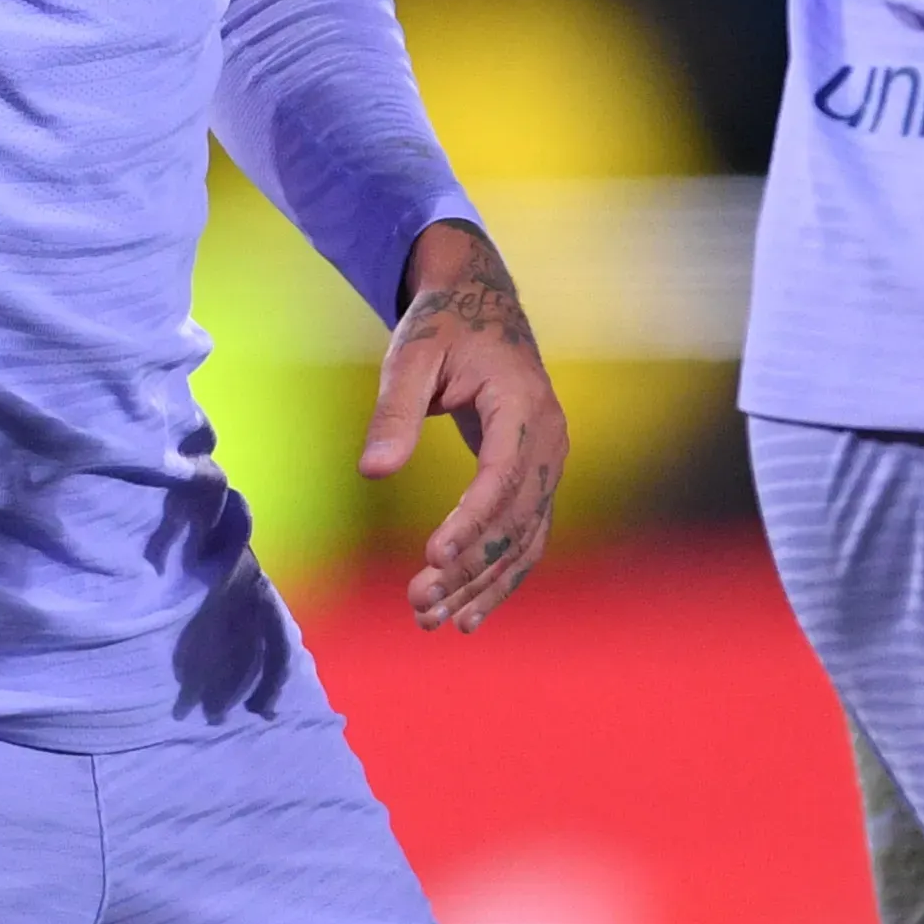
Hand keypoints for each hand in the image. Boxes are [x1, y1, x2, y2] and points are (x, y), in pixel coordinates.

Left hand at [362, 220, 565, 633]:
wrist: (482, 304)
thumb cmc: (443, 326)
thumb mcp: (412, 355)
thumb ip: (395, 412)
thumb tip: (374, 472)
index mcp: (524, 406)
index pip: (502, 477)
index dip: (471, 522)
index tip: (433, 558)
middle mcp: (549, 441)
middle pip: (516, 520)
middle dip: (470, 568)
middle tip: (419, 604)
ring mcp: (549, 463)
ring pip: (525, 540)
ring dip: (483, 584)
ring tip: (433, 620)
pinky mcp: (536, 478)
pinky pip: (525, 536)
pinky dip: (498, 574)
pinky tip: (466, 610)